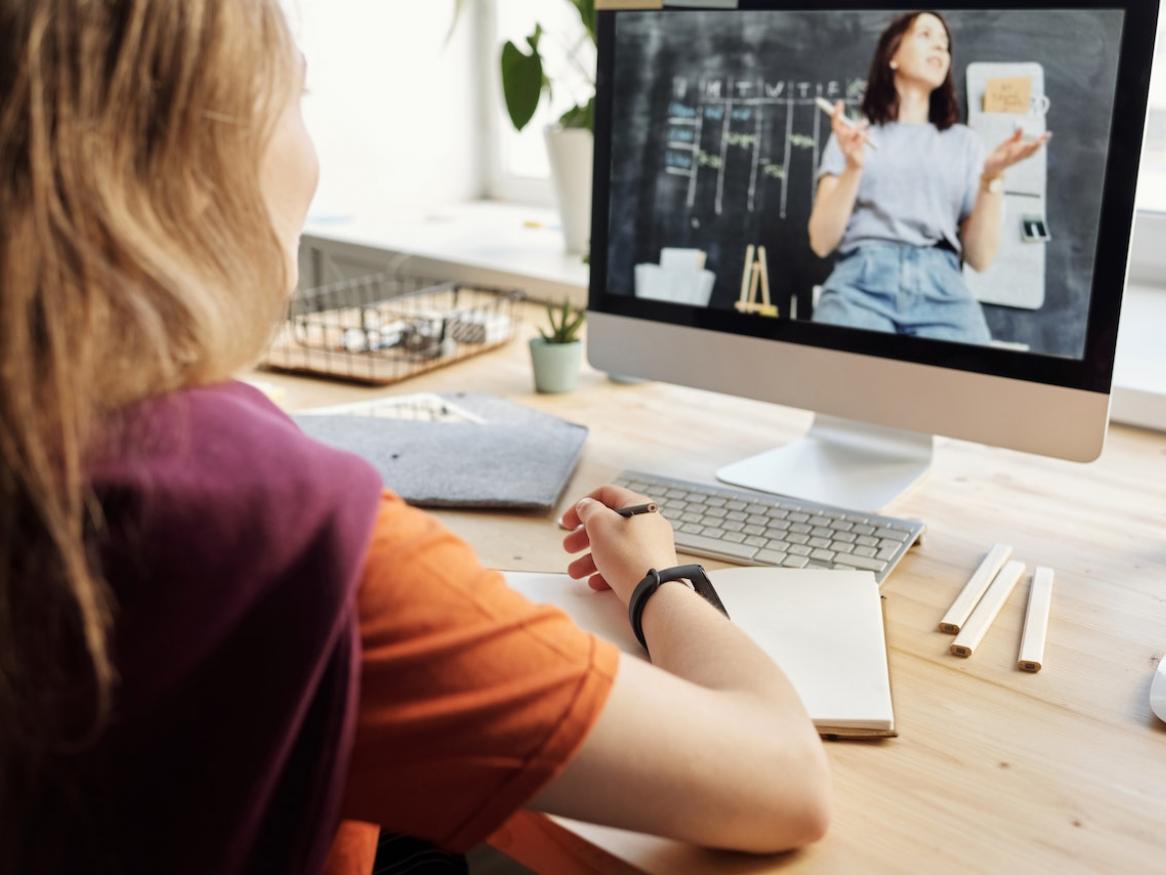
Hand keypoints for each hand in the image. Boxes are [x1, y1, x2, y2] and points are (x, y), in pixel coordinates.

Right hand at [560, 484, 678, 605]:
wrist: (654, 592)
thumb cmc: (629, 555)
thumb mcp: (599, 524)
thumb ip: (589, 510)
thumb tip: (587, 506)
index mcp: (638, 506)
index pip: (606, 495)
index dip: (582, 506)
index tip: (568, 522)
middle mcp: (648, 524)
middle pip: (608, 524)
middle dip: (583, 536)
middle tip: (569, 547)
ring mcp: (652, 547)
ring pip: (614, 547)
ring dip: (589, 559)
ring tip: (575, 572)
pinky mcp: (651, 568)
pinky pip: (625, 565)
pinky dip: (607, 571)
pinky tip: (595, 582)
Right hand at [831, 100, 869, 169]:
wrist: (855, 164)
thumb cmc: (853, 146)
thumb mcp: (850, 135)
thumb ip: (848, 125)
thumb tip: (845, 112)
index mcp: (839, 136)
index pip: (835, 123)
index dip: (836, 113)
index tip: (839, 101)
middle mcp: (840, 141)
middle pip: (839, 128)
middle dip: (841, 116)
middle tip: (847, 105)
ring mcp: (846, 147)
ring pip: (852, 132)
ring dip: (859, 125)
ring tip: (865, 121)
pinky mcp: (853, 153)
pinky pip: (861, 139)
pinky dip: (866, 134)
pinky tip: (869, 133)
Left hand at [983, 128, 1050, 180]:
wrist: (990, 165)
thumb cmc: (1001, 153)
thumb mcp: (1009, 143)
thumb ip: (1016, 136)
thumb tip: (1020, 126)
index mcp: (1021, 151)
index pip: (1034, 146)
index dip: (1041, 141)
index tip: (1048, 134)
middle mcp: (1018, 156)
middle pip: (1029, 152)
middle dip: (1036, 146)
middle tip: (1041, 140)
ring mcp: (1011, 160)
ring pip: (1020, 156)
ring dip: (1025, 151)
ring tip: (1029, 144)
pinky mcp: (1002, 162)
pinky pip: (1006, 158)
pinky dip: (1008, 153)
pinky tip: (1009, 148)